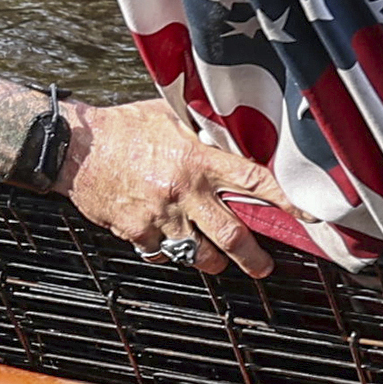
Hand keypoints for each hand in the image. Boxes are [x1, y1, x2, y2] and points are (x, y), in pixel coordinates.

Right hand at [63, 100, 278, 276]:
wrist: (75, 148)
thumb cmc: (123, 127)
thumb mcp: (171, 117)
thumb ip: (204, 132)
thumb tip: (236, 135)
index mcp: (198, 160)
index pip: (253, 182)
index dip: (286, 201)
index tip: (308, 217)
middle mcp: (184, 191)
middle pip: (232, 235)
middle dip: (253, 258)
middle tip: (263, 266)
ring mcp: (161, 216)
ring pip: (199, 254)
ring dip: (211, 259)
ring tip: (215, 258)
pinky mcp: (137, 233)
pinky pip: (163, 255)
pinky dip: (169, 253)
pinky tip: (169, 241)